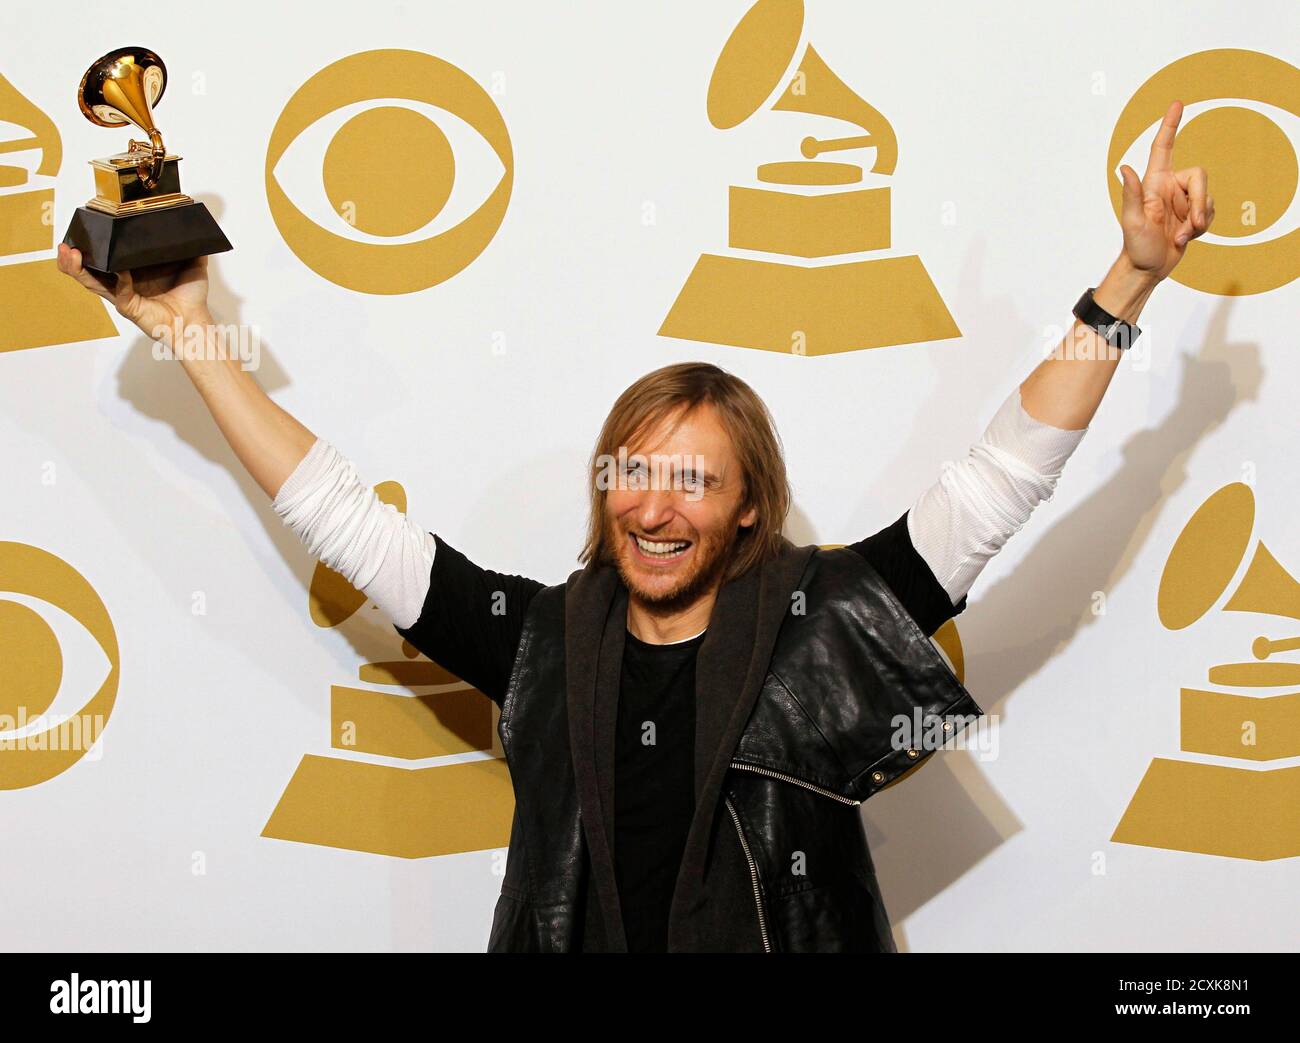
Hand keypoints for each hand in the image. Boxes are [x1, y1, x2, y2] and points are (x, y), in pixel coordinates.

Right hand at [56, 244, 211, 347]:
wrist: (196, 322)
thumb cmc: (192, 297)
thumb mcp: (193, 264)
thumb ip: (190, 246)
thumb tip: (195, 226)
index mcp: (131, 272)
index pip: (104, 259)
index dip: (89, 248)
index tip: (80, 233)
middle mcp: (123, 284)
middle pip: (88, 271)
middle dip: (73, 259)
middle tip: (65, 246)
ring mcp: (124, 296)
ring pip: (93, 283)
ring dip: (79, 269)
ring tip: (71, 254)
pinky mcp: (131, 308)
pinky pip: (120, 293)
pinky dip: (119, 281)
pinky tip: (118, 270)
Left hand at [1117, 100, 1214, 282]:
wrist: (1147, 269)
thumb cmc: (1136, 247)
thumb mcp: (1132, 221)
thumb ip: (1131, 194)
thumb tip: (1124, 168)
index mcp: (1154, 183)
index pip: (1163, 148)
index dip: (1170, 125)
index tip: (1177, 103)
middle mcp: (1170, 187)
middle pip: (1200, 177)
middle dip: (1201, 202)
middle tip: (1194, 225)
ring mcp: (1182, 201)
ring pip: (1208, 197)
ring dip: (1199, 221)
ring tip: (1180, 237)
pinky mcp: (1193, 215)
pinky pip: (1210, 212)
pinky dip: (1201, 228)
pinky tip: (1184, 239)